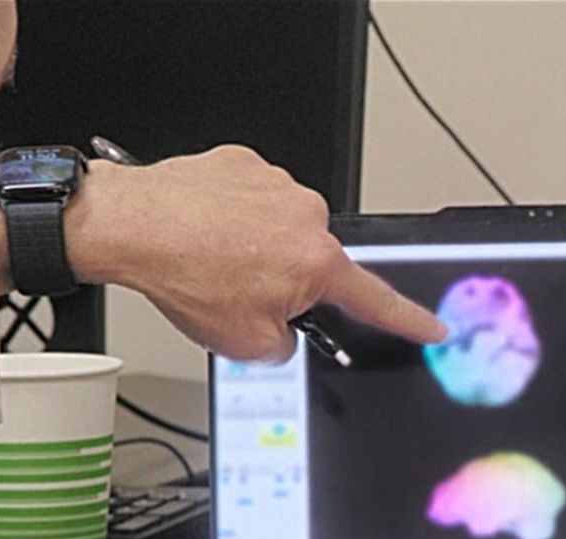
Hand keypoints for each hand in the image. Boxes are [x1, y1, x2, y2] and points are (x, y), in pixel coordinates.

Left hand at [62, 146, 446, 361]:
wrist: (133, 226)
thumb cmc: (184, 276)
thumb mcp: (245, 344)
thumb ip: (283, 347)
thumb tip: (282, 334)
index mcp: (317, 263)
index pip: (376, 301)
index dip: (408, 320)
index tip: (432, 327)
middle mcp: (306, 216)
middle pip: (311, 265)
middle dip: (283, 285)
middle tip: (239, 297)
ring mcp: (275, 184)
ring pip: (278, 233)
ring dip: (253, 252)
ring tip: (210, 265)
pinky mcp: (243, 165)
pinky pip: (249, 202)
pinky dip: (231, 222)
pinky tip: (202, 237)